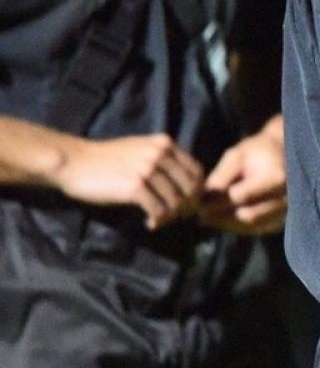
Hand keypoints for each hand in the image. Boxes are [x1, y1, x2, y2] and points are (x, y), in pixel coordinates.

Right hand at [55, 133, 204, 229]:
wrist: (75, 162)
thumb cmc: (107, 160)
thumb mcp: (141, 151)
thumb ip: (164, 162)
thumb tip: (187, 187)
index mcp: (165, 144)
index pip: (196, 171)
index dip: (196, 191)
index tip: (187, 204)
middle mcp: (160, 154)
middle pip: (190, 188)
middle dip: (186, 206)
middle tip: (174, 218)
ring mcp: (148, 169)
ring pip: (176, 201)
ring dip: (170, 217)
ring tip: (158, 221)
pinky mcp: (135, 187)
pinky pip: (158, 210)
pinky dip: (157, 221)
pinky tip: (149, 223)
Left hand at [199, 117, 286, 234]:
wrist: (286, 154)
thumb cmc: (258, 152)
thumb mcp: (236, 156)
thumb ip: (220, 176)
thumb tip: (202, 201)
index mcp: (276, 177)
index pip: (240, 196)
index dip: (216, 202)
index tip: (199, 204)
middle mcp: (288, 197)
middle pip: (248, 215)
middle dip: (222, 217)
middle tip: (202, 215)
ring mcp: (289, 210)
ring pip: (253, 226)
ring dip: (229, 224)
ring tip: (211, 218)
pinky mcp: (285, 219)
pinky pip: (259, 229)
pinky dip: (240, 226)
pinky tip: (228, 219)